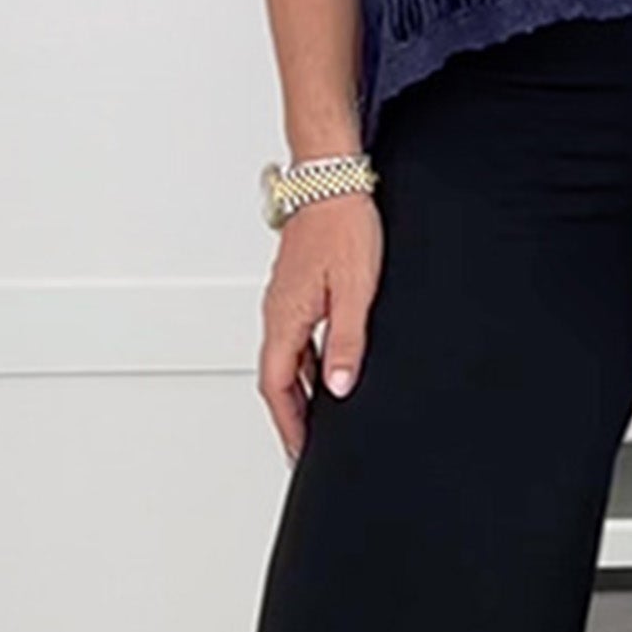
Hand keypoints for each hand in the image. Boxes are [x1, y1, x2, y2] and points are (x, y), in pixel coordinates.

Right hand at [258, 192, 384, 461]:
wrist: (332, 177)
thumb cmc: (343, 223)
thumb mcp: (354, 290)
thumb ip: (345, 342)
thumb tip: (338, 389)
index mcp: (284, 317)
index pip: (277, 387)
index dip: (288, 425)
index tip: (300, 453)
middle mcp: (277, 309)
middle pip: (277, 376)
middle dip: (292, 413)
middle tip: (307, 443)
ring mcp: (286, 295)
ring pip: (286, 354)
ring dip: (299, 386)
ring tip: (320, 413)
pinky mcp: (298, 282)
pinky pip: (296, 333)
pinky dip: (306, 357)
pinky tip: (327, 359)